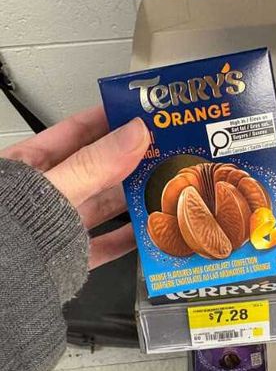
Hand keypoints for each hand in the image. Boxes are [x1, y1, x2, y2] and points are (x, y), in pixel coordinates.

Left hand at [0, 106, 149, 268]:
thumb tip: (133, 134)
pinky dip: (129, 239)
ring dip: (133, 198)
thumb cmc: (4, 232)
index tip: (141, 112)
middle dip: (131, 159)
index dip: (109, 119)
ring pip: (103, 206)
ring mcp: (57, 227)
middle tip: (165, 150)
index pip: (75, 132)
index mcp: (29, 167)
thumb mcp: (53, 189)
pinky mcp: (68, 258)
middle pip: (96, 170)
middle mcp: (45, 195)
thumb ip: (94, 165)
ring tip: (163, 187)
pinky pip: (105, 245)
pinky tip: (147, 231)